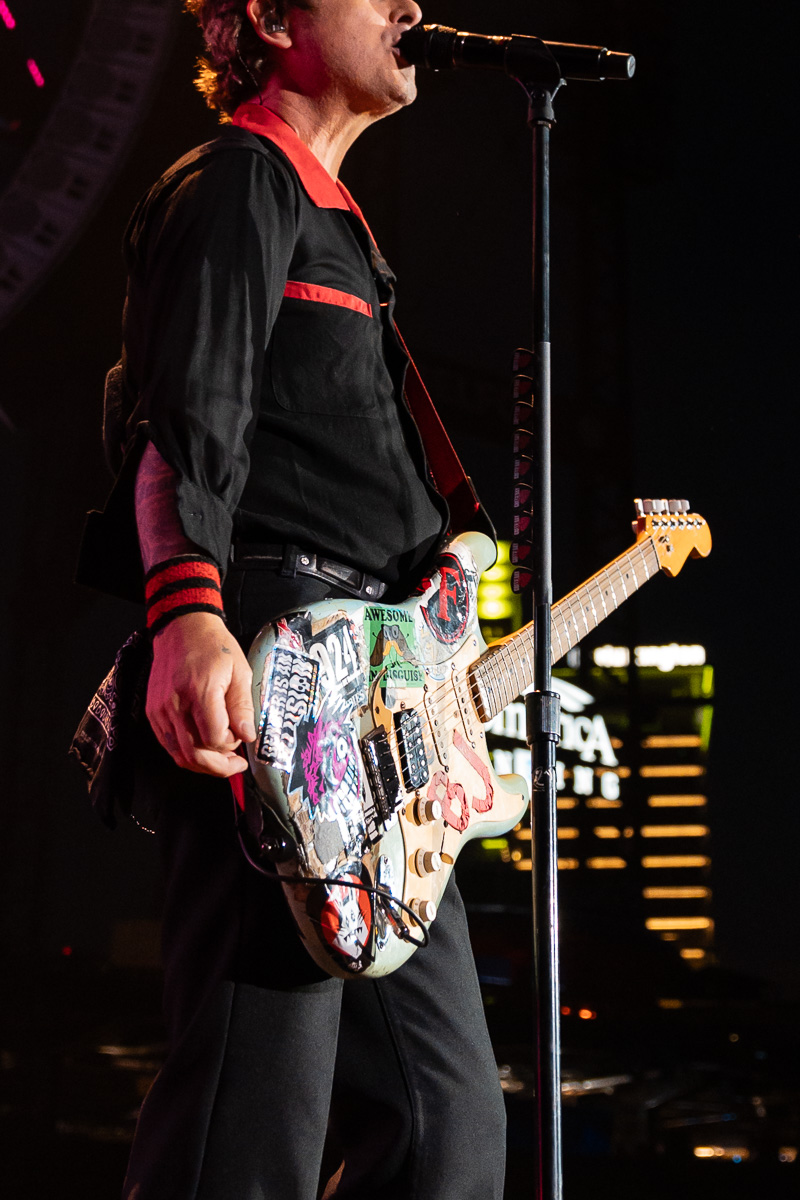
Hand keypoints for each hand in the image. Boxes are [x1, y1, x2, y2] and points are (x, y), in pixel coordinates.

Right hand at [146, 612, 256, 776]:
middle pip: (194, 755)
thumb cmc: (214, 647)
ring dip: (203, 765)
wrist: (181, 629)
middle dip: (219, 767)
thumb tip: (248, 736)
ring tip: (221, 759)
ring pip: (179, 755)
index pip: (214, 739)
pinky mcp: (152, 713)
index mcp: (200, 692)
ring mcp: (160, 711)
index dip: (231, 744)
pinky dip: (186, 753)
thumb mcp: (239, 671)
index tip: (241, 734)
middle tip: (236, 764)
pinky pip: (168, 745)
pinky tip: (202, 747)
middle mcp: (175, 705)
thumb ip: (243, 706)